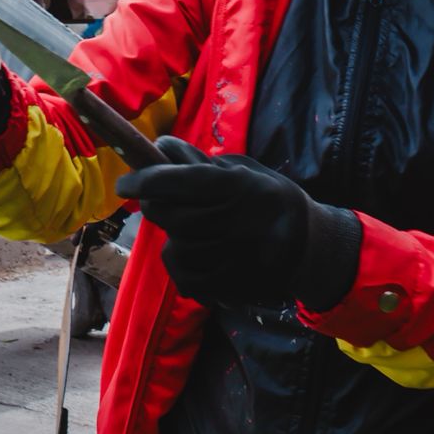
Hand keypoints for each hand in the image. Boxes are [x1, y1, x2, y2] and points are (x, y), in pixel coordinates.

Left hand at [116, 136, 328, 306]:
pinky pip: (182, 273)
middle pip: (170, 215)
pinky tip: (196, 250)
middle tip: (156, 198)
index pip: (179, 182)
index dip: (145, 181)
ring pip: (174, 246)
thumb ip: (200, 162)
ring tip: (190, 225)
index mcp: (237, 188)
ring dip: (172, 233)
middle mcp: (234, 222)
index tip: (125, 183)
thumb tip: (160, 148)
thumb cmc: (267, 199)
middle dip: (155, 204)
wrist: (308, 246)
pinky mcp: (228, 285)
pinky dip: (180, 261)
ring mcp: (231, 258)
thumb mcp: (243, 169)